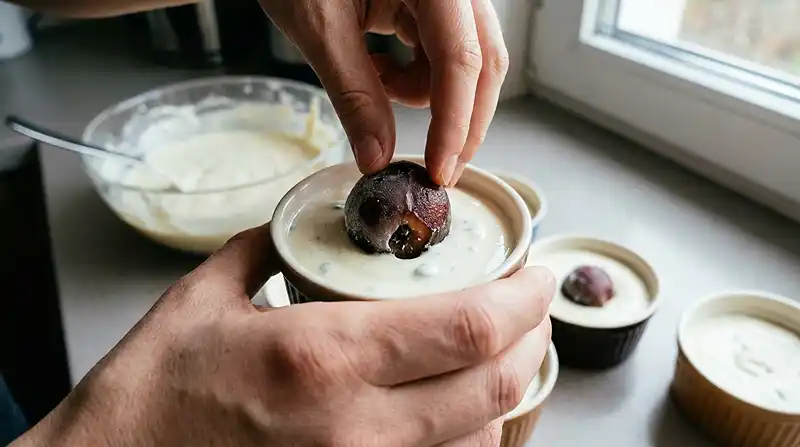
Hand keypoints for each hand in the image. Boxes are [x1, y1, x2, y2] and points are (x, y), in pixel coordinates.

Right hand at [13, 223, 552, 446]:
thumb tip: (300, 228)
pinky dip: (469, 434)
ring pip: (480, 436)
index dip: (524, 297)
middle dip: (534, 338)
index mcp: (322, 356)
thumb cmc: (153, 391)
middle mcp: (355, 425)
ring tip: (506, 349)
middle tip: (534, 305)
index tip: (536, 272)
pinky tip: (460, 405)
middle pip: (495, 384)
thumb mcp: (205, 297)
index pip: (468, 326)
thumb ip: (265, 249)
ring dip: (508, 388)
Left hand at [260, 0, 508, 186]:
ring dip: (428, 95)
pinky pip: (443, 54)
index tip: (440, 170)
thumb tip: (377, 156)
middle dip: (459, 121)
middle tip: (435, 166)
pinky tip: (378, 67)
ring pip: (465, 64)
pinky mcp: (434, 4)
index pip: (460, 59)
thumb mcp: (319, 27)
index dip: (454, 123)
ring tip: (375, 82)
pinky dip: (416, 78)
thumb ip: (353, 92)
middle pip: (482, 64)